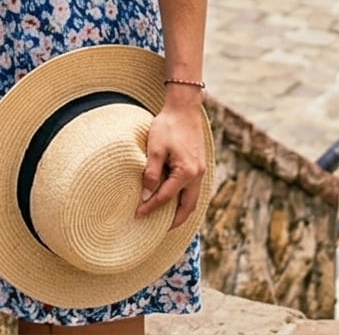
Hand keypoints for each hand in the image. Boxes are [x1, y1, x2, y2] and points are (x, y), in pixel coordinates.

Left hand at [138, 96, 207, 228]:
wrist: (184, 108)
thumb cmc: (168, 126)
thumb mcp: (155, 149)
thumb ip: (151, 174)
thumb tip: (146, 196)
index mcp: (186, 173)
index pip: (166, 198)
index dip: (150, 207)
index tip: (137, 214)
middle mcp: (197, 175)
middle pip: (188, 207)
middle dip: (175, 221)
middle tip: (160, 230)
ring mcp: (201, 171)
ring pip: (193, 200)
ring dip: (182, 211)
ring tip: (168, 219)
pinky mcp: (199, 165)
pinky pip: (194, 190)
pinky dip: (185, 199)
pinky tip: (174, 198)